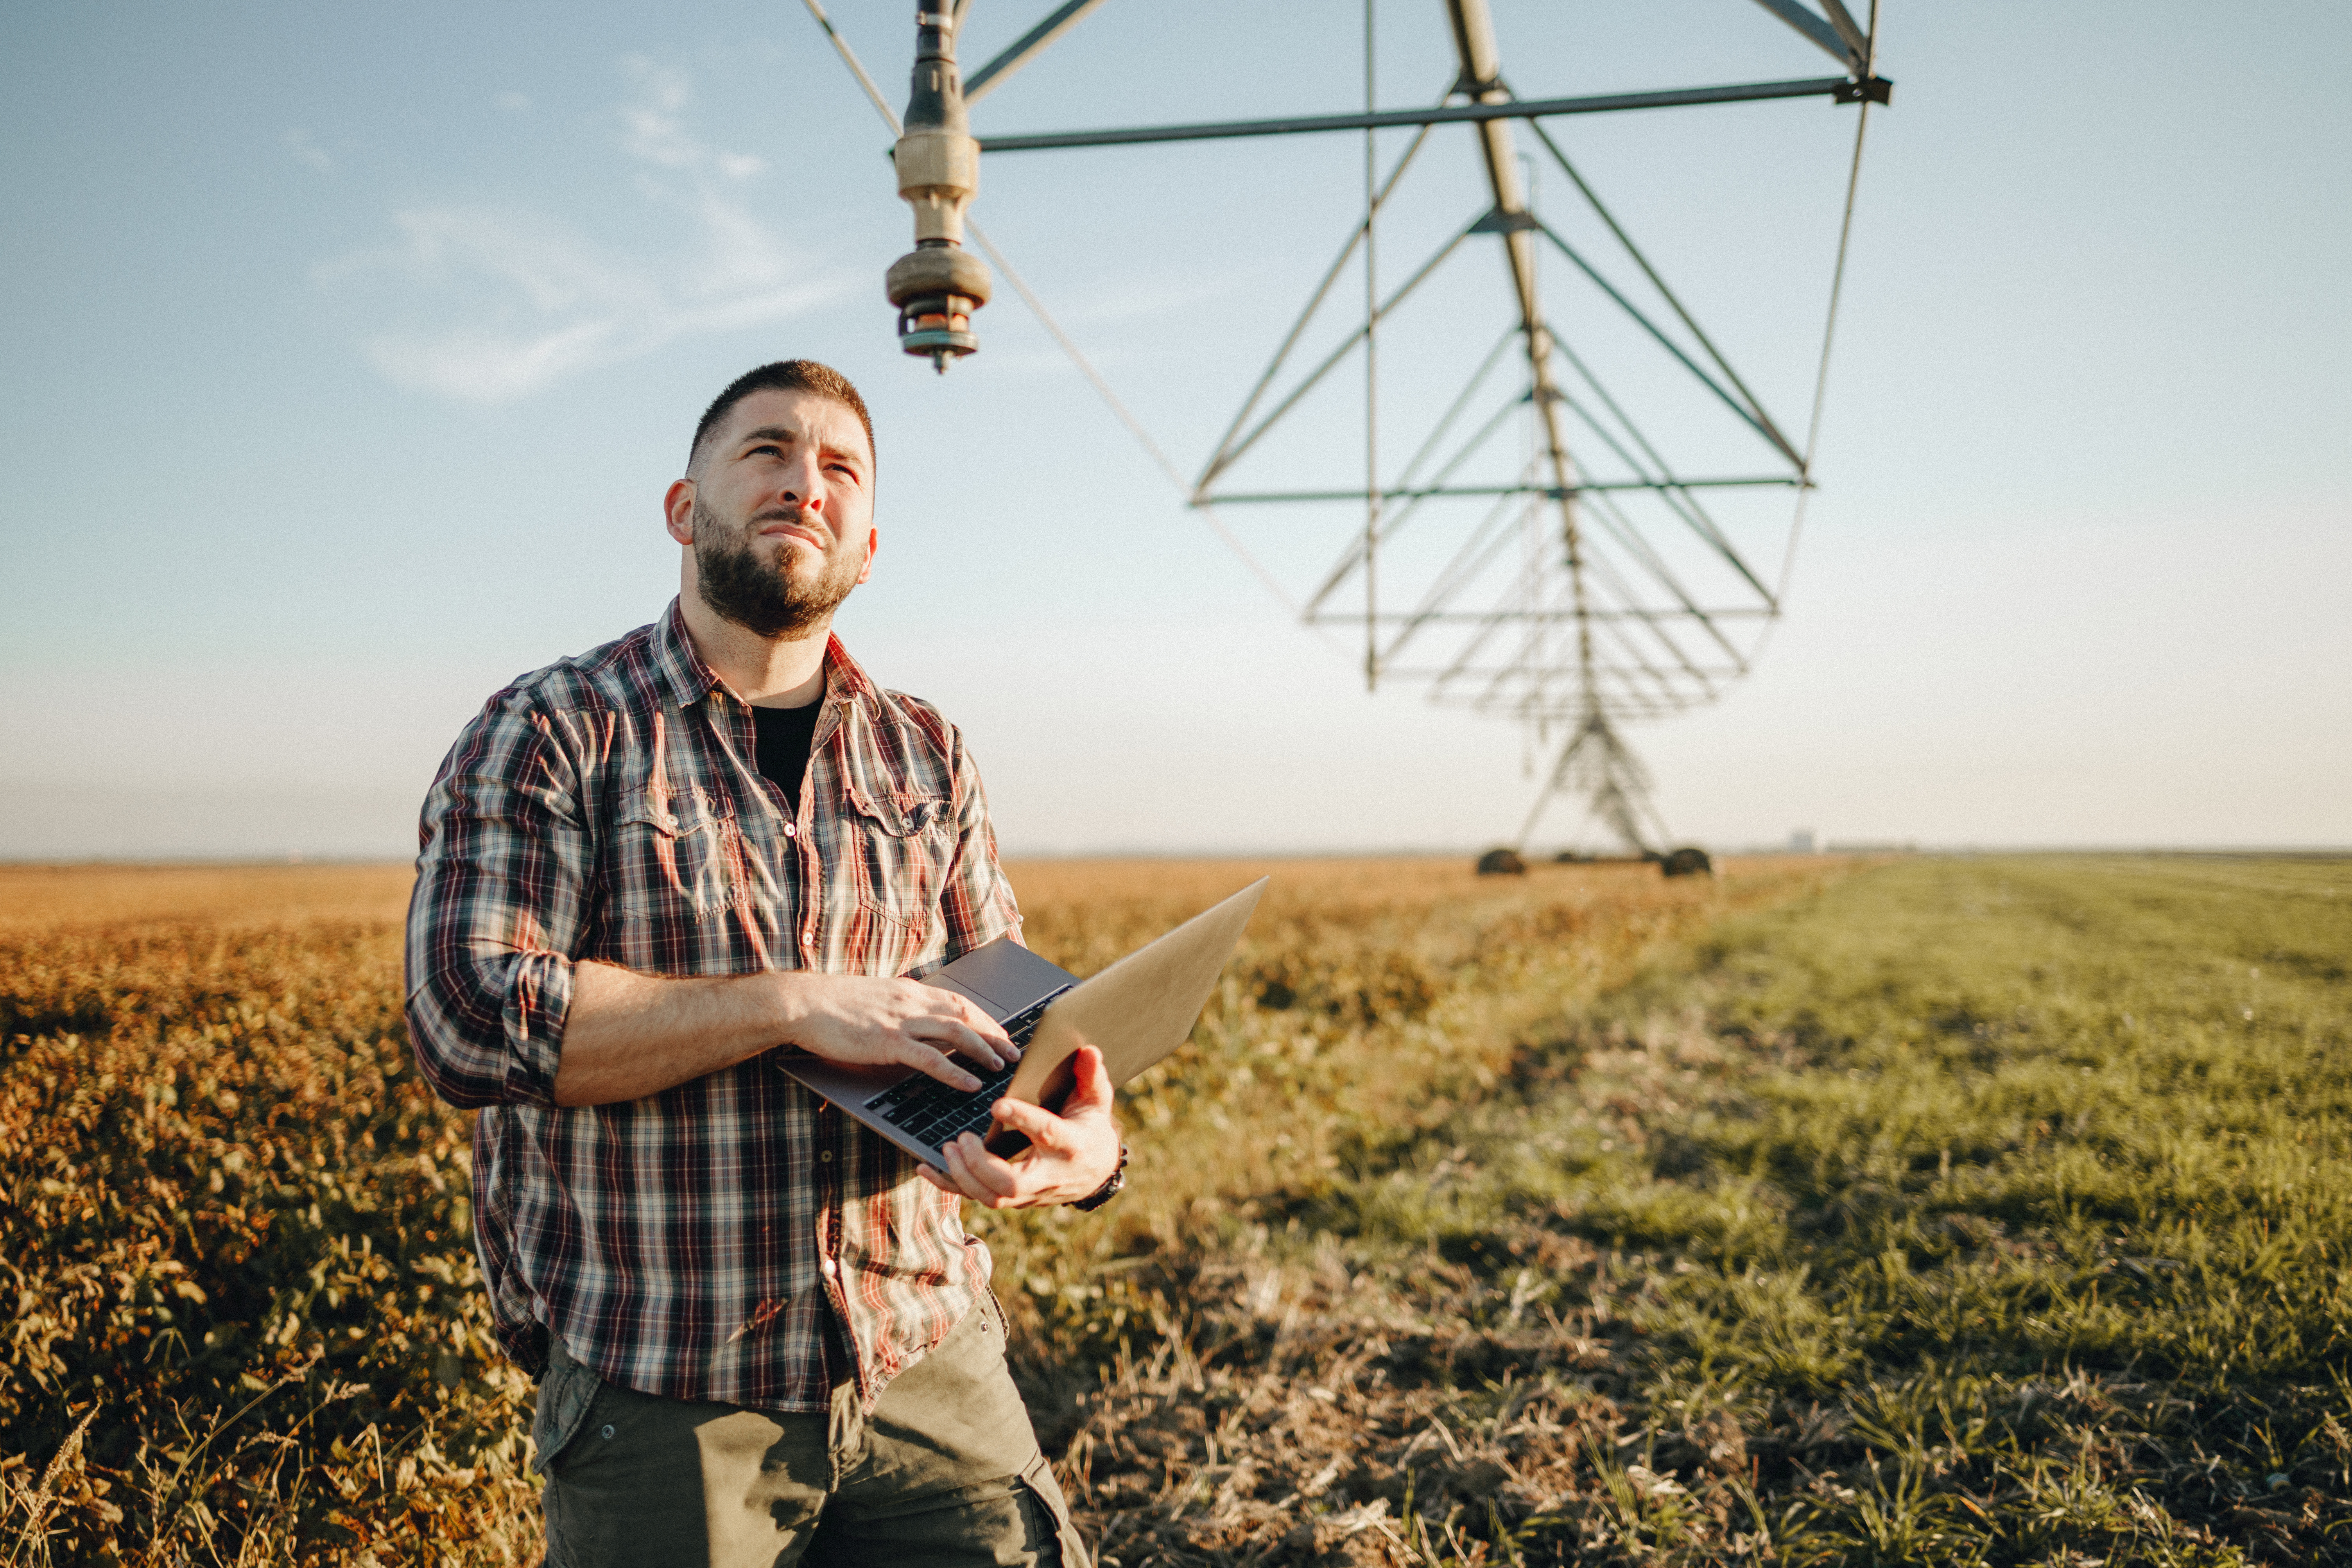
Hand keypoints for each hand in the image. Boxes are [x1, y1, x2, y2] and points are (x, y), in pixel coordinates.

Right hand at [777, 973, 1016, 1091]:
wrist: (803, 1003)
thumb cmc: (834, 1005)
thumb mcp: (876, 999)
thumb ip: (901, 1008)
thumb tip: (920, 1020)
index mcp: (910, 991)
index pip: (959, 1002)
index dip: (985, 1018)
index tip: (1002, 1032)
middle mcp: (912, 1001)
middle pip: (967, 1014)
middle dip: (995, 1033)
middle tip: (1014, 1052)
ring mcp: (901, 1021)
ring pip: (957, 1032)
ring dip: (984, 1049)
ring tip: (1001, 1067)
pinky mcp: (888, 1042)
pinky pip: (931, 1058)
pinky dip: (956, 1071)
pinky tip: (971, 1083)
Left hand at [918, 1043, 1121, 1208]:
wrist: (1096, 1171)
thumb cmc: (1091, 1128)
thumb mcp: (1097, 1101)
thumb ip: (1092, 1076)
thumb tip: (1089, 1050)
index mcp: (1069, 1144)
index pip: (1046, 1133)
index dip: (1023, 1119)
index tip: (998, 1105)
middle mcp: (1048, 1175)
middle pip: (1010, 1183)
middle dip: (980, 1164)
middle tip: (962, 1138)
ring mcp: (1029, 1193)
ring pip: (992, 1197)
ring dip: (963, 1176)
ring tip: (947, 1147)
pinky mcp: (1013, 1199)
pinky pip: (978, 1198)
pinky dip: (949, 1185)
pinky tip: (926, 1168)